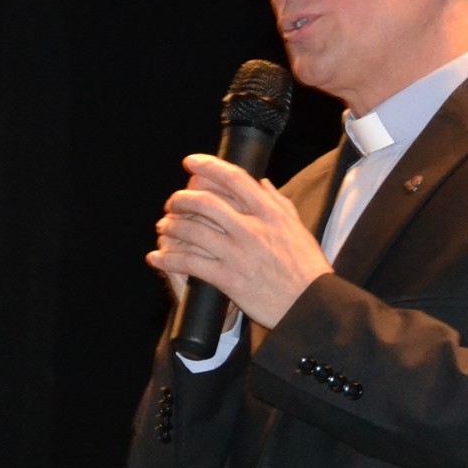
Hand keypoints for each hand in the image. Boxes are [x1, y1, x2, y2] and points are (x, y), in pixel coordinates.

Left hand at [148, 154, 331, 328]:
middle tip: (173, 202)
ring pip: (192, 230)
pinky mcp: (227, 279)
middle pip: (205, 202)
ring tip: (163, 227)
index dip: (208, 166)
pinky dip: (168, 258)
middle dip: (181, 199)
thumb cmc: (307, 268)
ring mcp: (237, 254)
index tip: (191, 162)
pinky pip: (189, 263)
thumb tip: (261, 183)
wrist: (310, 305)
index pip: (234, 178)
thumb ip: (278, 202)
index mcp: (270, 213)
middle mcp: (251, 229)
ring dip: (171, 226)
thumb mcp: (298, 228)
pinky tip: (156, 257)